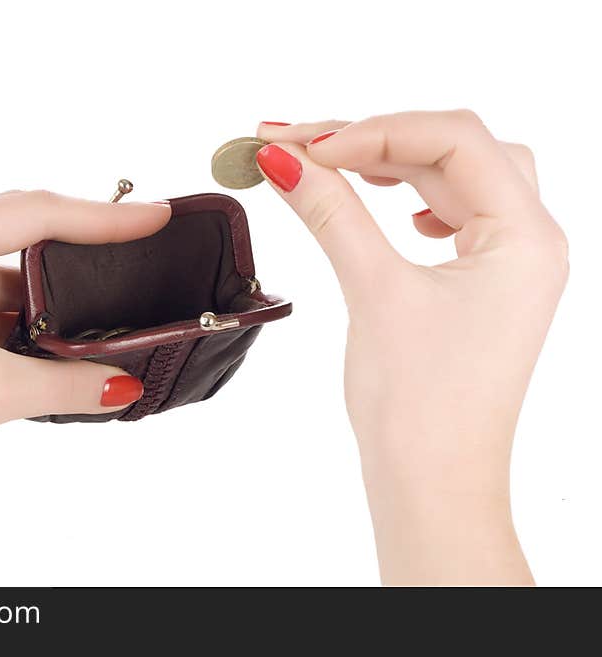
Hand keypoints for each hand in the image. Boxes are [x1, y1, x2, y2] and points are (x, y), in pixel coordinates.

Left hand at [0, 191, 169, 583]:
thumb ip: (69, 382)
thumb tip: (122, 386)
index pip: (34, 214)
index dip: (102, 217)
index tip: (150, 218)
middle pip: (10, 238)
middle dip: (70, 264)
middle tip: (125, 267)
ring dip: (32, 304)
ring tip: (80, 335)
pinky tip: (32, 346)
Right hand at [256, 111, 567, 584]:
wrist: (432, 483)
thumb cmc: (421, 407)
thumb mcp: (373, 291)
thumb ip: (331, 213)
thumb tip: (285, 160)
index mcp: (526, 238)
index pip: (454, 141)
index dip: (375, 130)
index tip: (305, 144)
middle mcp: (528, 243)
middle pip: (453, 151)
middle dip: (373, 140)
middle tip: (294, 143)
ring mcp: (506, 264)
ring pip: (451, 179)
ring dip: (388, 165)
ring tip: (324, 163)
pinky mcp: (481, 285)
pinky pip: (451, 214)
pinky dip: (410, 198)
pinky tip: (386, 206)